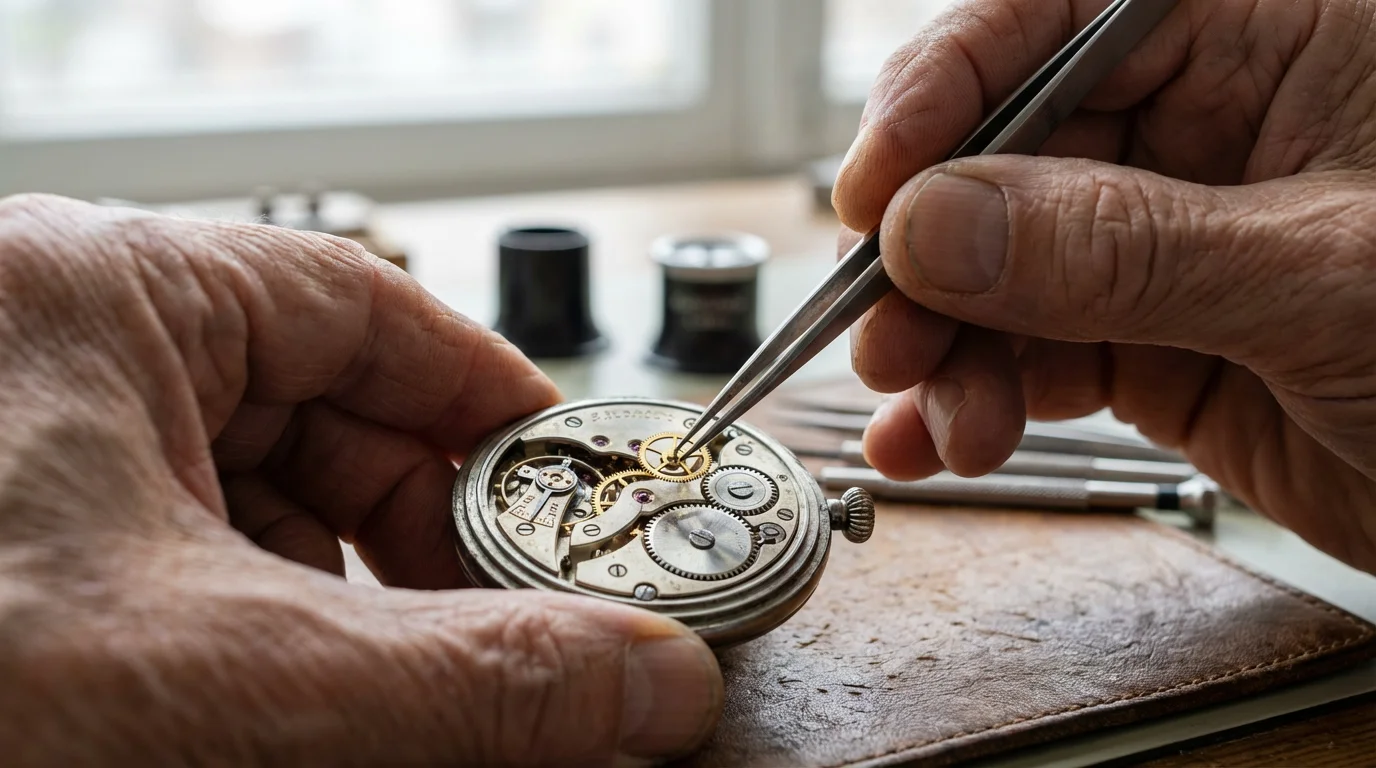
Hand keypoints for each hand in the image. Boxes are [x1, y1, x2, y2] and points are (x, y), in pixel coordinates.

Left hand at [0, 194, 720, 764]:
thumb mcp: (218, 677)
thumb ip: (461, 684)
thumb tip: (647, 684)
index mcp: (94, 296)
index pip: (363, 308)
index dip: (489, 405)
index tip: (573, 498)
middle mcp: (52, 356)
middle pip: (319, 413)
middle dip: (426, 533)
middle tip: (515, 630)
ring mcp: (23, 457)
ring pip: (249, 502)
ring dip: (345, 600)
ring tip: (416, 691)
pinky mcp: (11, 552)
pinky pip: (175, 568)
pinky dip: (258, 636)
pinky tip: (301, 707)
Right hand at [833, 0, 1375, 572]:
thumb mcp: (1324, 280)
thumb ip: (1121, 248)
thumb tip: (939, 225)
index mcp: (1275, 36)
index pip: (1060, 20)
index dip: (947, 90)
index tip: (876, 187)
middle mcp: (1209, 125)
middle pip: (1004, 157)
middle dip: (932, 256)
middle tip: (886, 329)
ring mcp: (1172, 239)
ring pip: (1004, 269)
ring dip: (946, 346)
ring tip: (933, 412)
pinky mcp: (1156, 338)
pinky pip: (1034, 353)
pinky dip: (975, 398)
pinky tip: (938, 438)